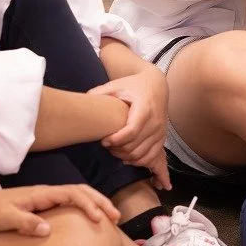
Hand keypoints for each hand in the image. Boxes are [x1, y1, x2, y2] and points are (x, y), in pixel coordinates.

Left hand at [0, 184, 119, 236]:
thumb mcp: (5, 217)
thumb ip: (25, 222)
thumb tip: (48, 229)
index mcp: (42, 194)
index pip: (73, 193)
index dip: (88, 204)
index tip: (99, 219)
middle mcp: (49, 193)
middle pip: (81, 190)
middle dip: (100, 201)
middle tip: (116, 216)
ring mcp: (49, 197)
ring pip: (79, 194)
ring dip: (96, 203)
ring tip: (111, 216)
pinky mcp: (47, 203)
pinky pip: (72, 202)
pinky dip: (87, 206)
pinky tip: (92, 217)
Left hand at [89, 68, 171, 189]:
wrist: (156, 85)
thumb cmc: (134, 85)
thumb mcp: (117, 84)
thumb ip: (100, 92)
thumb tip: (83, 101)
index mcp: (145, 107)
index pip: (132, 131)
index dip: (116, 140)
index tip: (103, 141)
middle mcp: (155, 121)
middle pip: (134, 146)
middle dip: (116, 149)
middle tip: (105, 144)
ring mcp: (160, 131)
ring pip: (141, 154)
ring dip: (124, 156)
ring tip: (113, 149)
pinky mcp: (162, 138)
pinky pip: (150, 157)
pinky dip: (137, 161)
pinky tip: (126, 157)